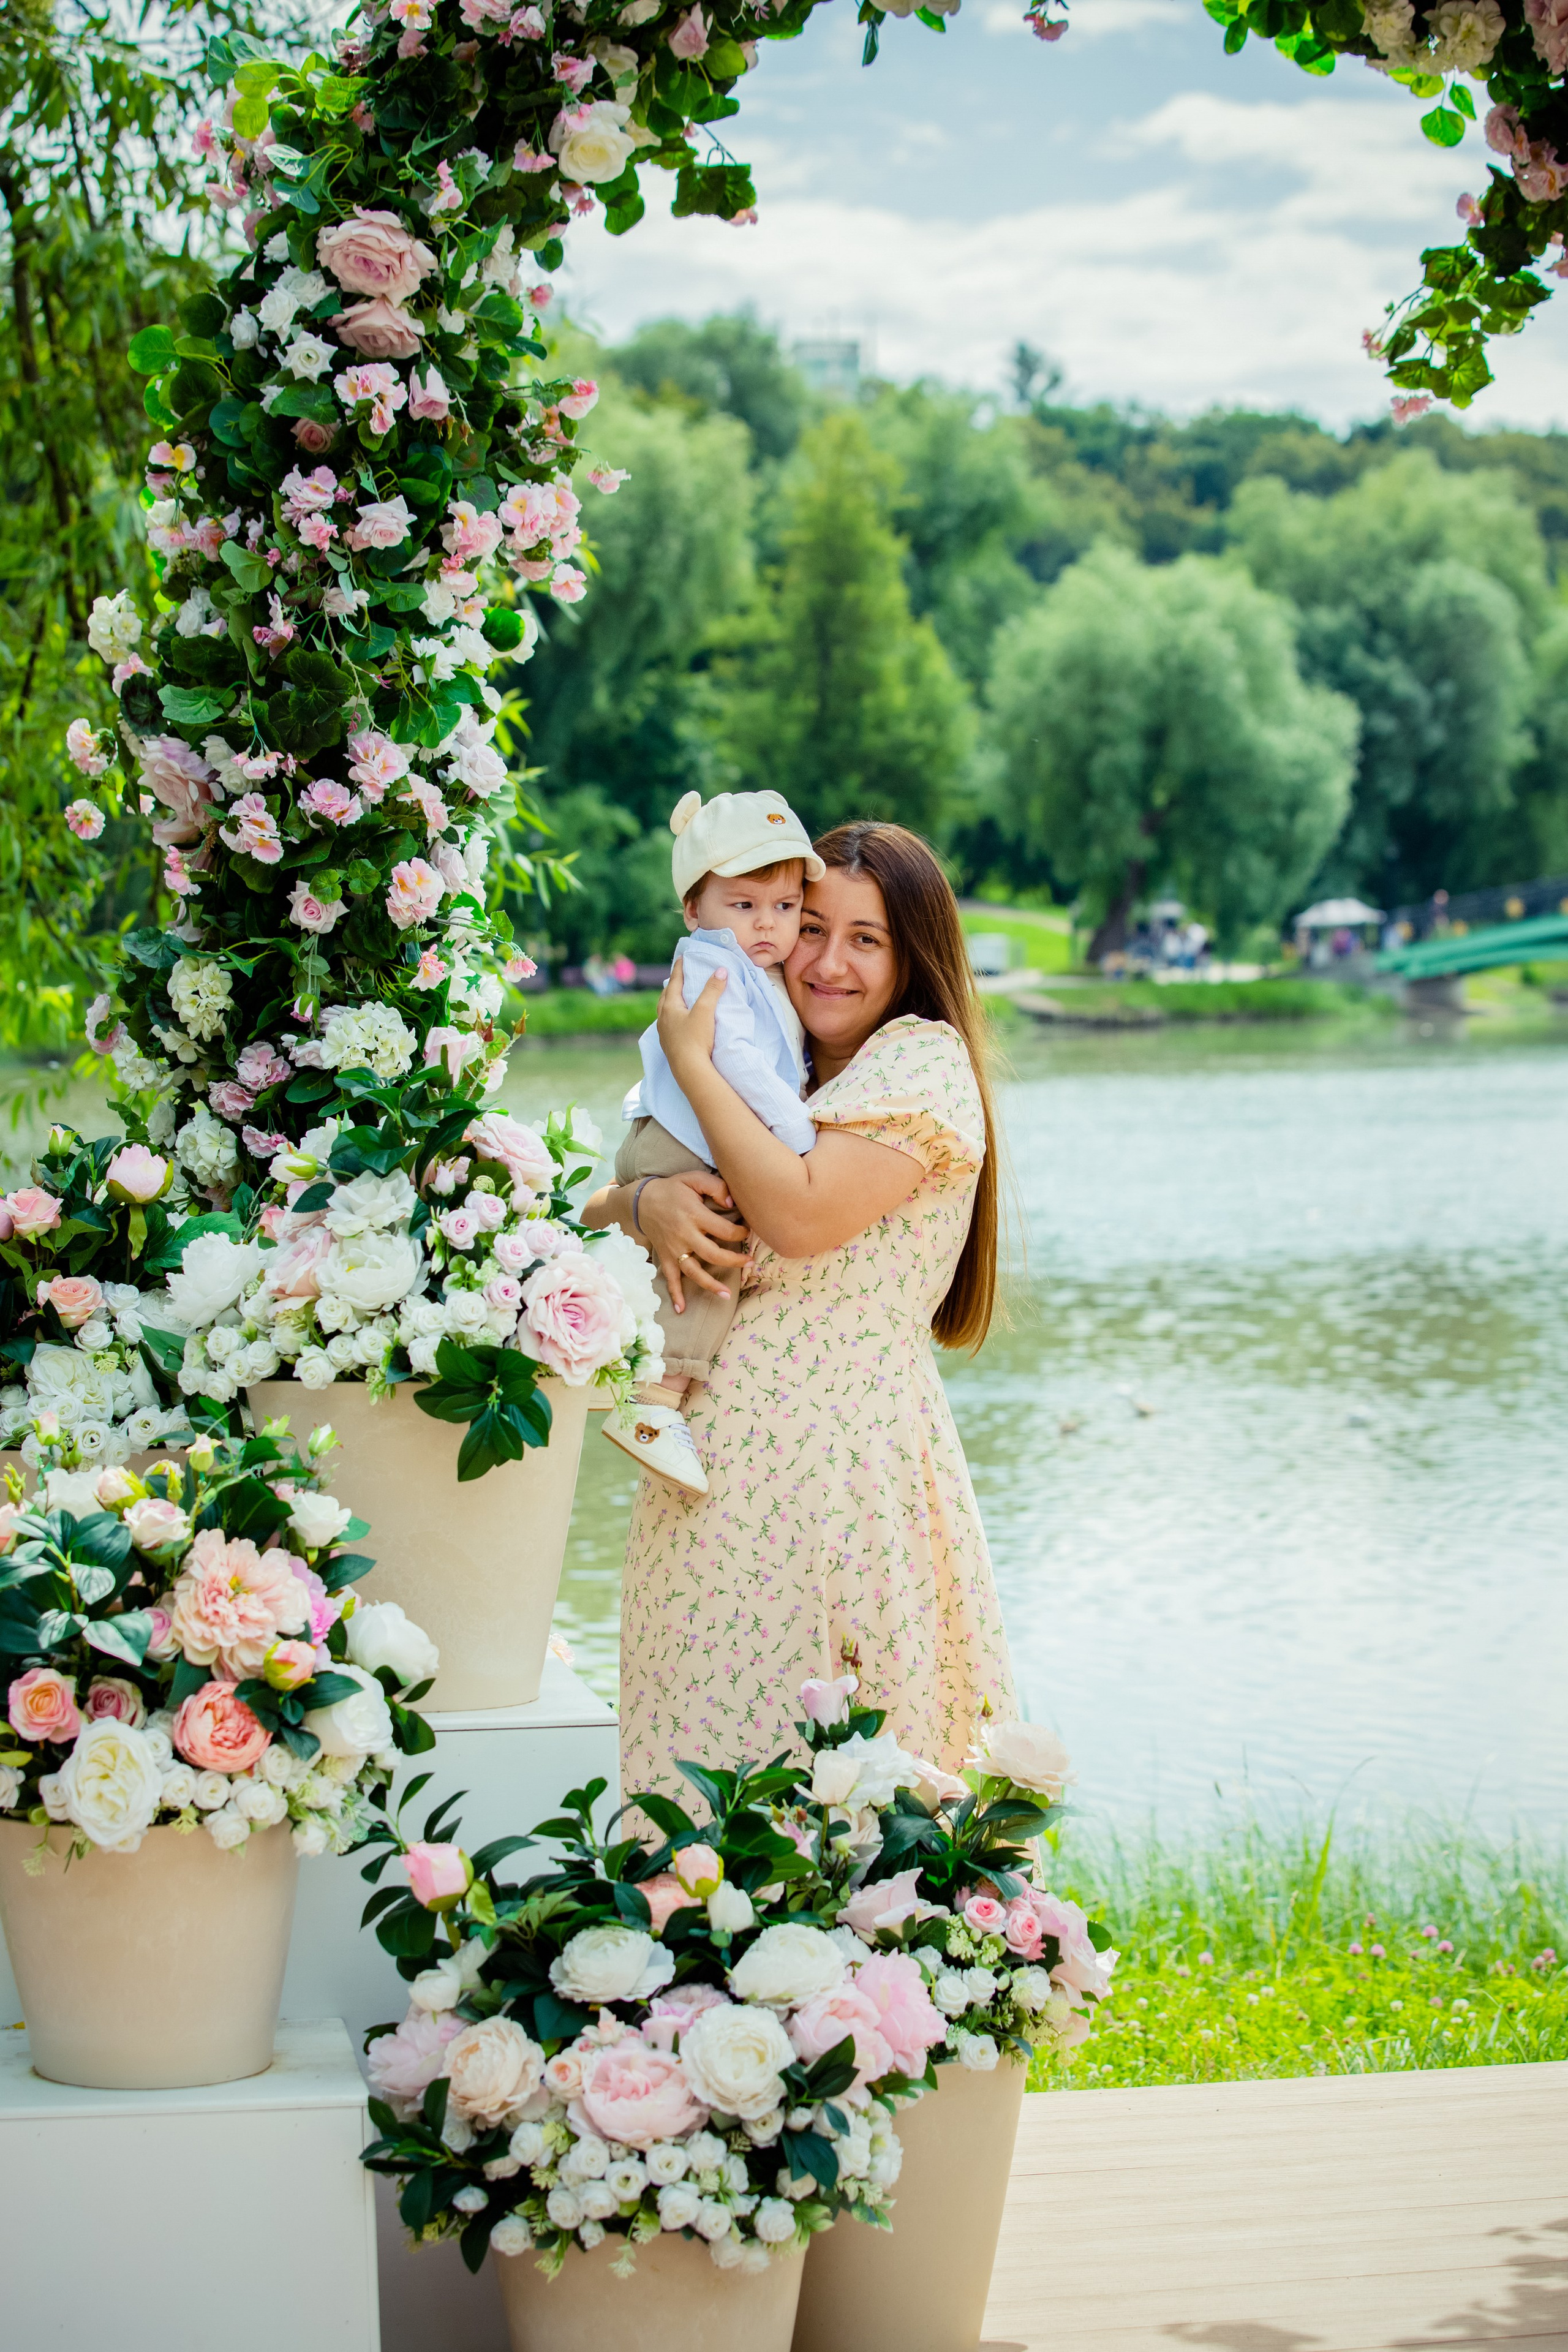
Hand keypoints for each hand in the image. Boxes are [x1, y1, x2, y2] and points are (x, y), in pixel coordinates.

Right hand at [635, 1170, 749, 1313]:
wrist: (642, 1200)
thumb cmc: (673, 1189)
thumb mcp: (693, 1178)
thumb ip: (716, 1186)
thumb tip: (732, 1203)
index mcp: (694, 1215)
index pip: (723, 1229)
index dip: (740, 1232)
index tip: (748, 1231)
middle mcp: (684, 1235)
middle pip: (712, 1254)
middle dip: (734, 1261)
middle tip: (750, 1264)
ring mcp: (674, 1249)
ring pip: (694, 1271)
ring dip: (710, 1285)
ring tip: (727, 1296)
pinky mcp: (665, 1257)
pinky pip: (670, 1278)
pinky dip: (675, 1294)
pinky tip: (682, 1309)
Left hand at [657, 965, 724, 1088]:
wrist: (689, 1071)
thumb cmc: (696, 1040)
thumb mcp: (706, 1011)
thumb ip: (712, 990)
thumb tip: (720, 970)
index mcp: (669, 1007)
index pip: (674, 982)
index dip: (679, 968)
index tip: (681, 957)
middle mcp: (663, 1019)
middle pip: (665, 996)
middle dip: (672, 984)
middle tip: (678, 977)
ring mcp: (664, 1033)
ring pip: (664, 1012)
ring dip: (670, 1001)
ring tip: (676, 998)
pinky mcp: (669, 1046)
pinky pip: (668, 1025)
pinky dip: (672, 1017)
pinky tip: (678, 1022)